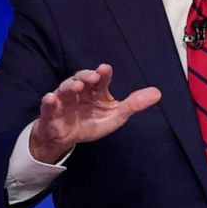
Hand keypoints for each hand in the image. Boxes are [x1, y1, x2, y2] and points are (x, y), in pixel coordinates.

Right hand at [29, 63, 160, 162]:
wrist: (66, 138)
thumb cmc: (90, 122)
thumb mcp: (115, 115)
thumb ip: (134, 104)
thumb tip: (158, 93)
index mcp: (94, 91)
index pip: (99, 79)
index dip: (102, 74)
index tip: (105, 69)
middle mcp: (78, 92)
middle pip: (81, 79)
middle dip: (86, 76)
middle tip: (92, 76)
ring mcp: (63, 101)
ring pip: (64, 90)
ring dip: (69, 85)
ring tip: (76, 85)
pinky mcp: (50, 114)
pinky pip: (48, 107)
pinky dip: (48, 102)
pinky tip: (50, 98)